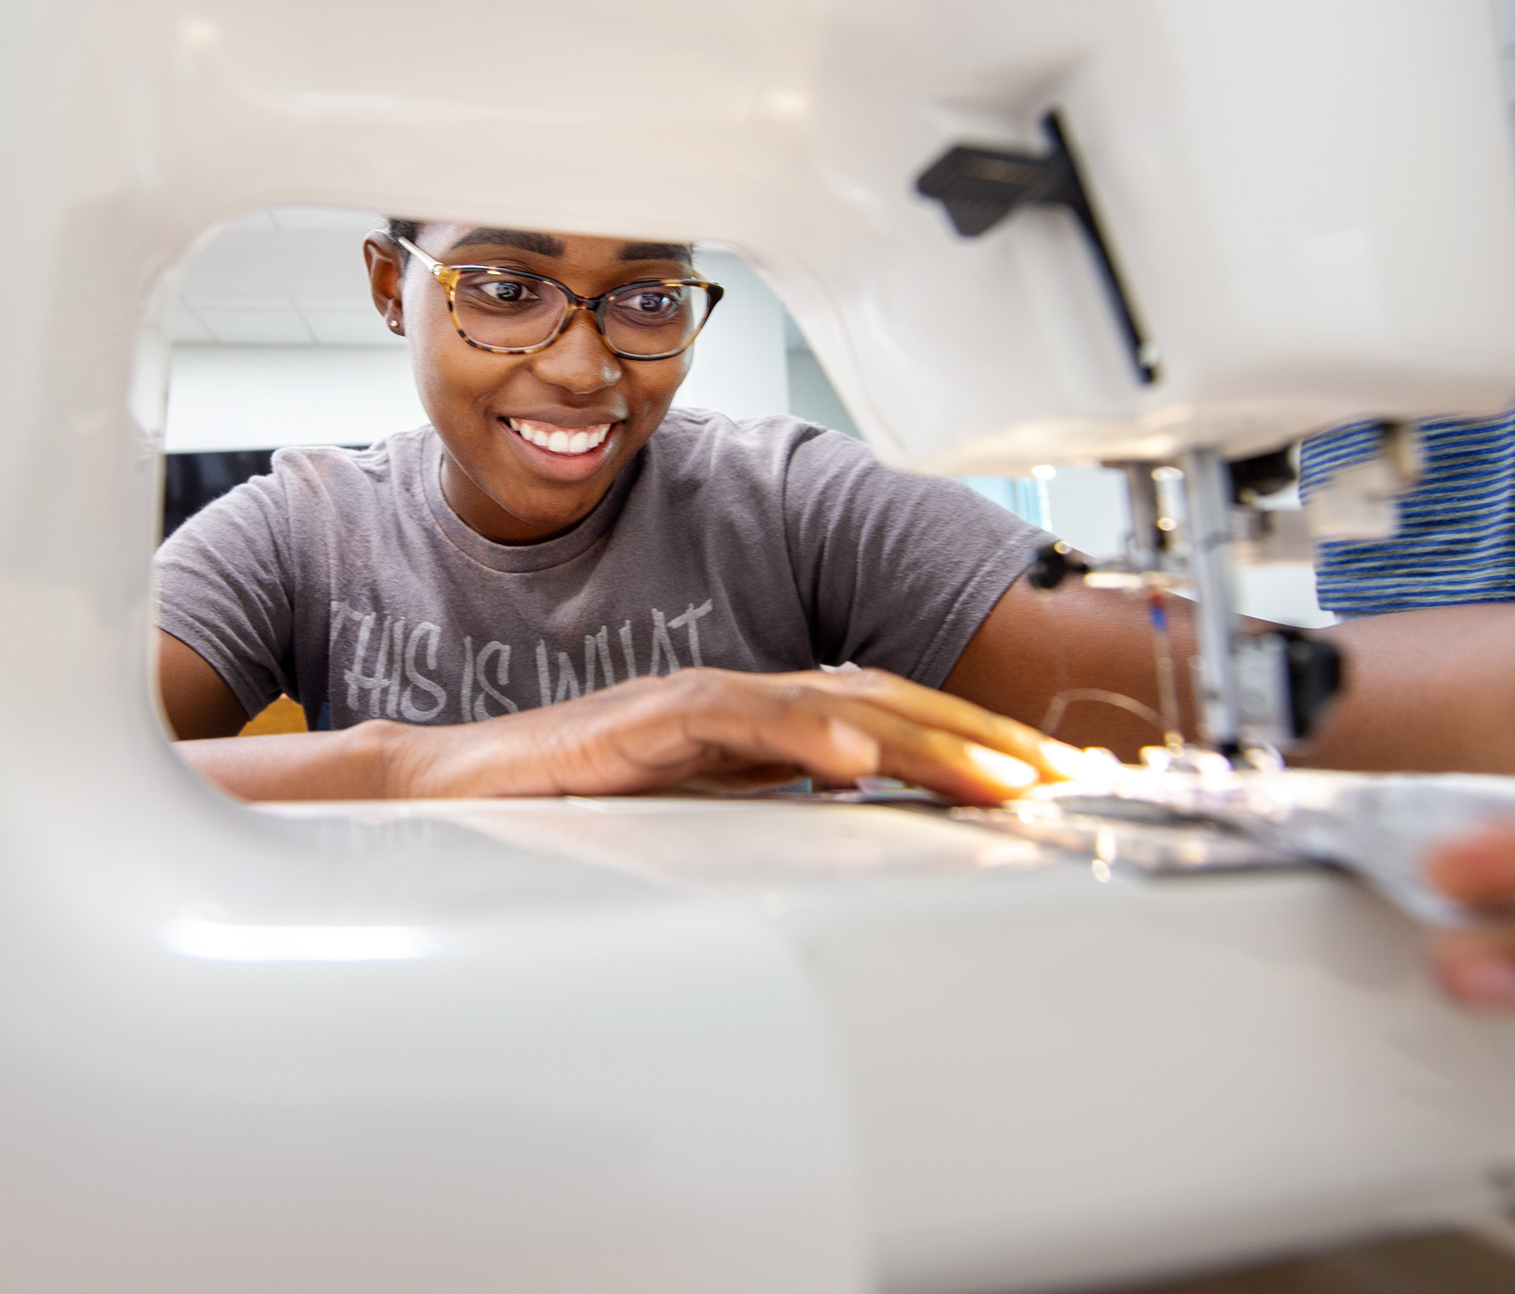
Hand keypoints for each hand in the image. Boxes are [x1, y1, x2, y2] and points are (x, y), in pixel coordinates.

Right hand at [383, 665, 1064, 804]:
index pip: (890, 720)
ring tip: (1000, 778)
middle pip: (885, 700)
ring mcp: (696, 702)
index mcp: (761, 721)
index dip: (976, 744)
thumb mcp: (700, 812)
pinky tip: (860, 760)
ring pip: (831, 701)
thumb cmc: (568, 803)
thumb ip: (775, 804)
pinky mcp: (645, 719)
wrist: (448, 790)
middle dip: (982, 740)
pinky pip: (736, 718)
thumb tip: (870, 815)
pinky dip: (803, 733)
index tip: (1051, 783)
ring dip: (925, 739)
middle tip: (1065, 781)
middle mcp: (741, 698)